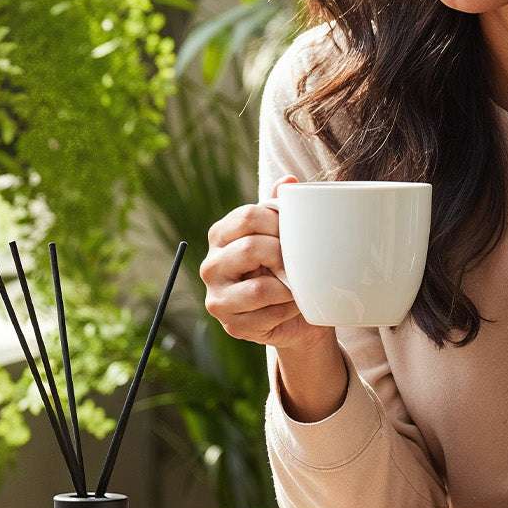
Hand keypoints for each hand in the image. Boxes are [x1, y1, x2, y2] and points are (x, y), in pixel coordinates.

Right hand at [201, 174, 347, 419]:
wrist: (293, 315)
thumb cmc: (284, 268)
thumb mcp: (282, 235)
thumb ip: (281, 207)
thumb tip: (289, 181)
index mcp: (220, 236)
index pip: (247, 217)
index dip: (278, 223)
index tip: (292, 233)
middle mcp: (211, 266)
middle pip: (251, 248)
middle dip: (283, 254)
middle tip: (295, 261)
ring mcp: (218, 298)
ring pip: (259, 288)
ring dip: (288, 287)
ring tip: (295, 285)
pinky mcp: (232, 325)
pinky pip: (269, 314)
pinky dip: (288, 309)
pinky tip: (292, 305)